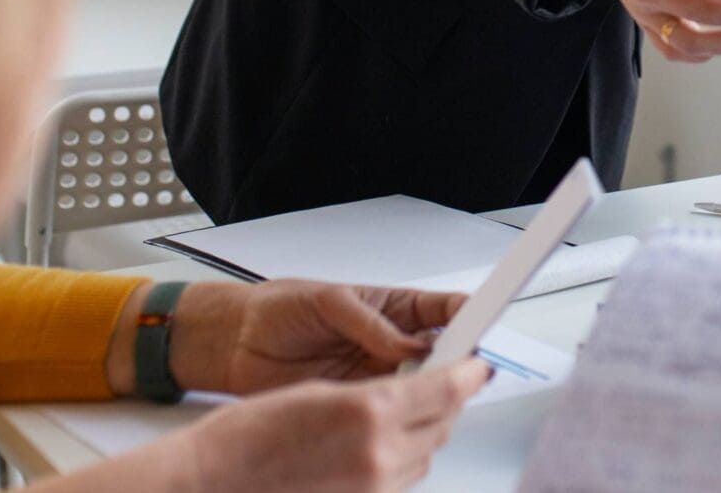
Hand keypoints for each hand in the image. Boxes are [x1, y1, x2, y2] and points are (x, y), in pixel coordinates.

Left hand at [149, 280, 466, 394]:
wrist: (233, 343)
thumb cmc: (278, 309)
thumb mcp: (328, 302)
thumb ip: (370, 324)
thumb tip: (408, 346)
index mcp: (394, 308)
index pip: (447, 311)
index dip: (471, 317)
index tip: (487, 323)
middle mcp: (393, 345)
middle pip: (445, 357)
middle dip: (458, 362)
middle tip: (461, 369)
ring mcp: (377, 378)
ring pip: (422, 390)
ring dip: (430, 392)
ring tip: (429, 391)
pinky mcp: (356, 408)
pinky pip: (389, 416)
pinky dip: (399, 418)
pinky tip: (397, 414)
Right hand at [170, 362, 489, 492]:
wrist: (210, 483)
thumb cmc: (247, 435)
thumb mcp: (319, 389)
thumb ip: (375, 389)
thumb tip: (411, 386)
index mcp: (370, 411)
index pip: (448, 388)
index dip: (469, 372)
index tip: (477, 364)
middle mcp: (380, 455)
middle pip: (442, 424)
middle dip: (444, 401)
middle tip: (436, 383)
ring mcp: (374, 490)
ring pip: (425, 457)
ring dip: (420, 433)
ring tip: (393, 415)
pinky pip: (400, 482)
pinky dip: (397, 462)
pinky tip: (372, 447)